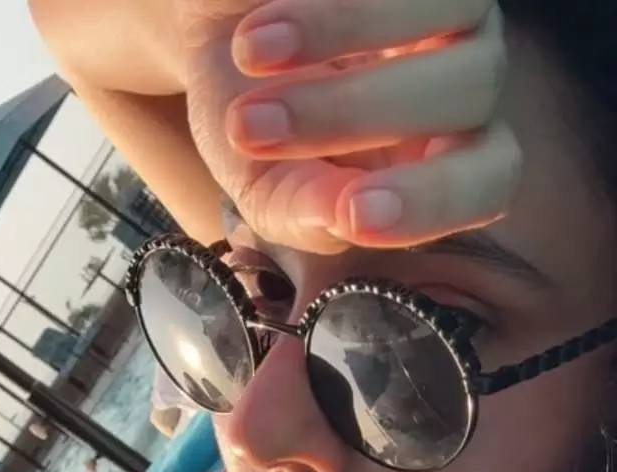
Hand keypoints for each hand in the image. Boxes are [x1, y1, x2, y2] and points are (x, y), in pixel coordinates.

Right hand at [179, 0, 519, 252]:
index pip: (487, 181)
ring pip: (451, 11)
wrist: (218, 25)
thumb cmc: (252, 113)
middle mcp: (467, 75)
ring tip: (247, 52)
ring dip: (342, 31)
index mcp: (441, 155)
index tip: (354, 214)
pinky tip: (264, 17)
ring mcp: (457, 2)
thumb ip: (299, 209)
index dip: (434, 201)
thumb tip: (340, 217)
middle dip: (355, 113)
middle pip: (471, 93)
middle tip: (253, 127)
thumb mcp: (261, 180)